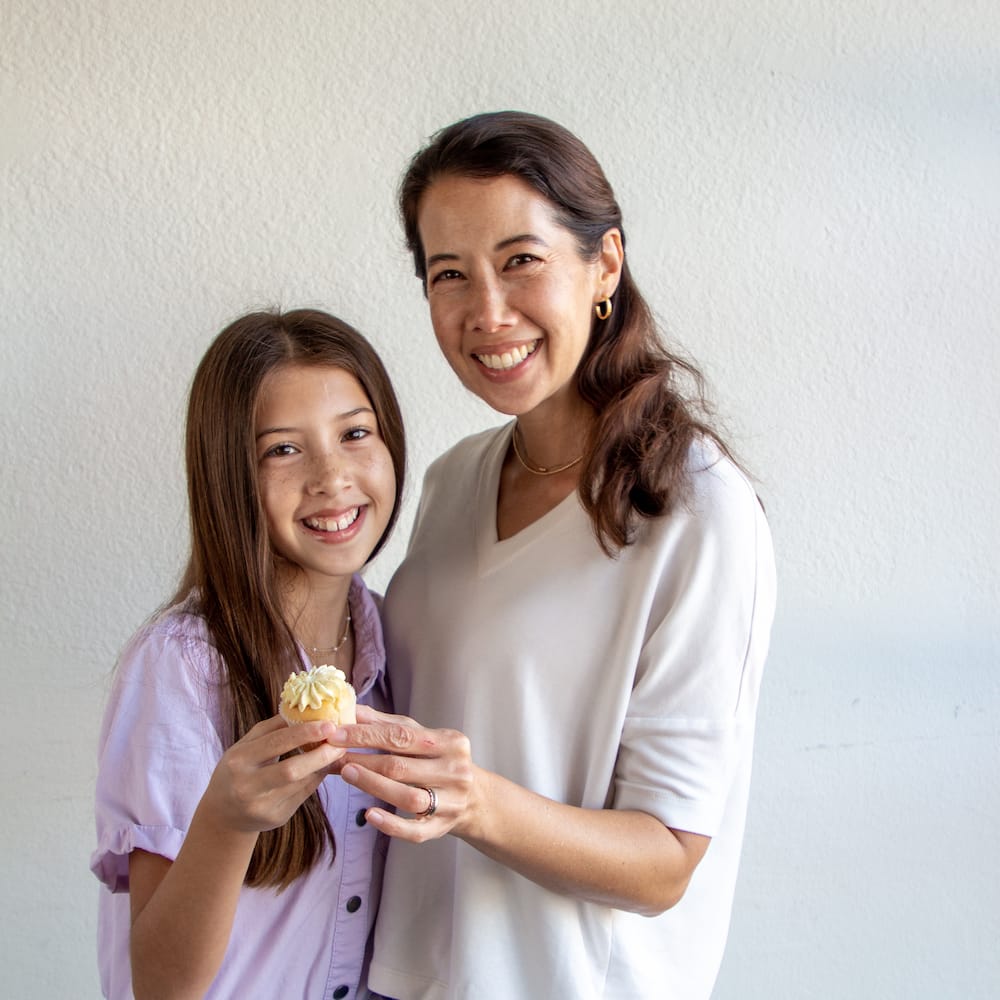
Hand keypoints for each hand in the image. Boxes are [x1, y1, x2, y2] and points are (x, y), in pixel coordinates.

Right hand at [200, 715, 344, 834]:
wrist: (223, 814)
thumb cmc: (238, 769)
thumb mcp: (245, 746)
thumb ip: (272, 728)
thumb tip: (305, 709)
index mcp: (238, 761)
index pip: (276, 743)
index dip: (304, 733)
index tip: (329, 724)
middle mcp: (247, 786)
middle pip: (291, 770)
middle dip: (320, 754)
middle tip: (340, 741)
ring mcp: (262, 806)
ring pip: (301, 784)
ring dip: (323, 766)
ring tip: (337, 750)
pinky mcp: (276, 819)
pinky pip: (304, 795)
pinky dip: (316, 778)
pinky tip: (324, 766)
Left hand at [332, 705, 477, 841]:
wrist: (476, 799)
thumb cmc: (440, 761)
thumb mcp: (423, 738)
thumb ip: (389, 726)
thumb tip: (352, 710)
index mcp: (450, 742)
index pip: (403, 736)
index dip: (367, 735)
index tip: (336, 733)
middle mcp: (454, 771)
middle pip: (402, 766)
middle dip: (363, 760)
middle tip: (334, 756)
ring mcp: (450, 801)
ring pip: (407, 797)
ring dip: (372, 786)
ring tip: (345, 774)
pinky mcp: (442, 827)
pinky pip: (414, 829)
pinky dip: (390, 823)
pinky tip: (369, 814)